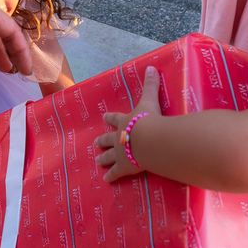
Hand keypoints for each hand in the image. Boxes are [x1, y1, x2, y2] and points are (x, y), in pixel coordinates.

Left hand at [95, 67, 163, 182]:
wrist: (148, 139)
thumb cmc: (149, 119)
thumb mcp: (150, 100)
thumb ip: (151, 85)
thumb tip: (151, 66)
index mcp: (125, 121)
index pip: (115, 118)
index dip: (110, 118)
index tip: (104, 118)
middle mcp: (119, 137)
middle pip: (109, 139)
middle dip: (103, 141)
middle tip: (96, 143)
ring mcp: (120, 153)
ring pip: (109, 156)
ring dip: (104, 157)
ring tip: (97, 161)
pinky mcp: (124, 167)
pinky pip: (116, 172)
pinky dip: (111, 176)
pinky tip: (106, 180)